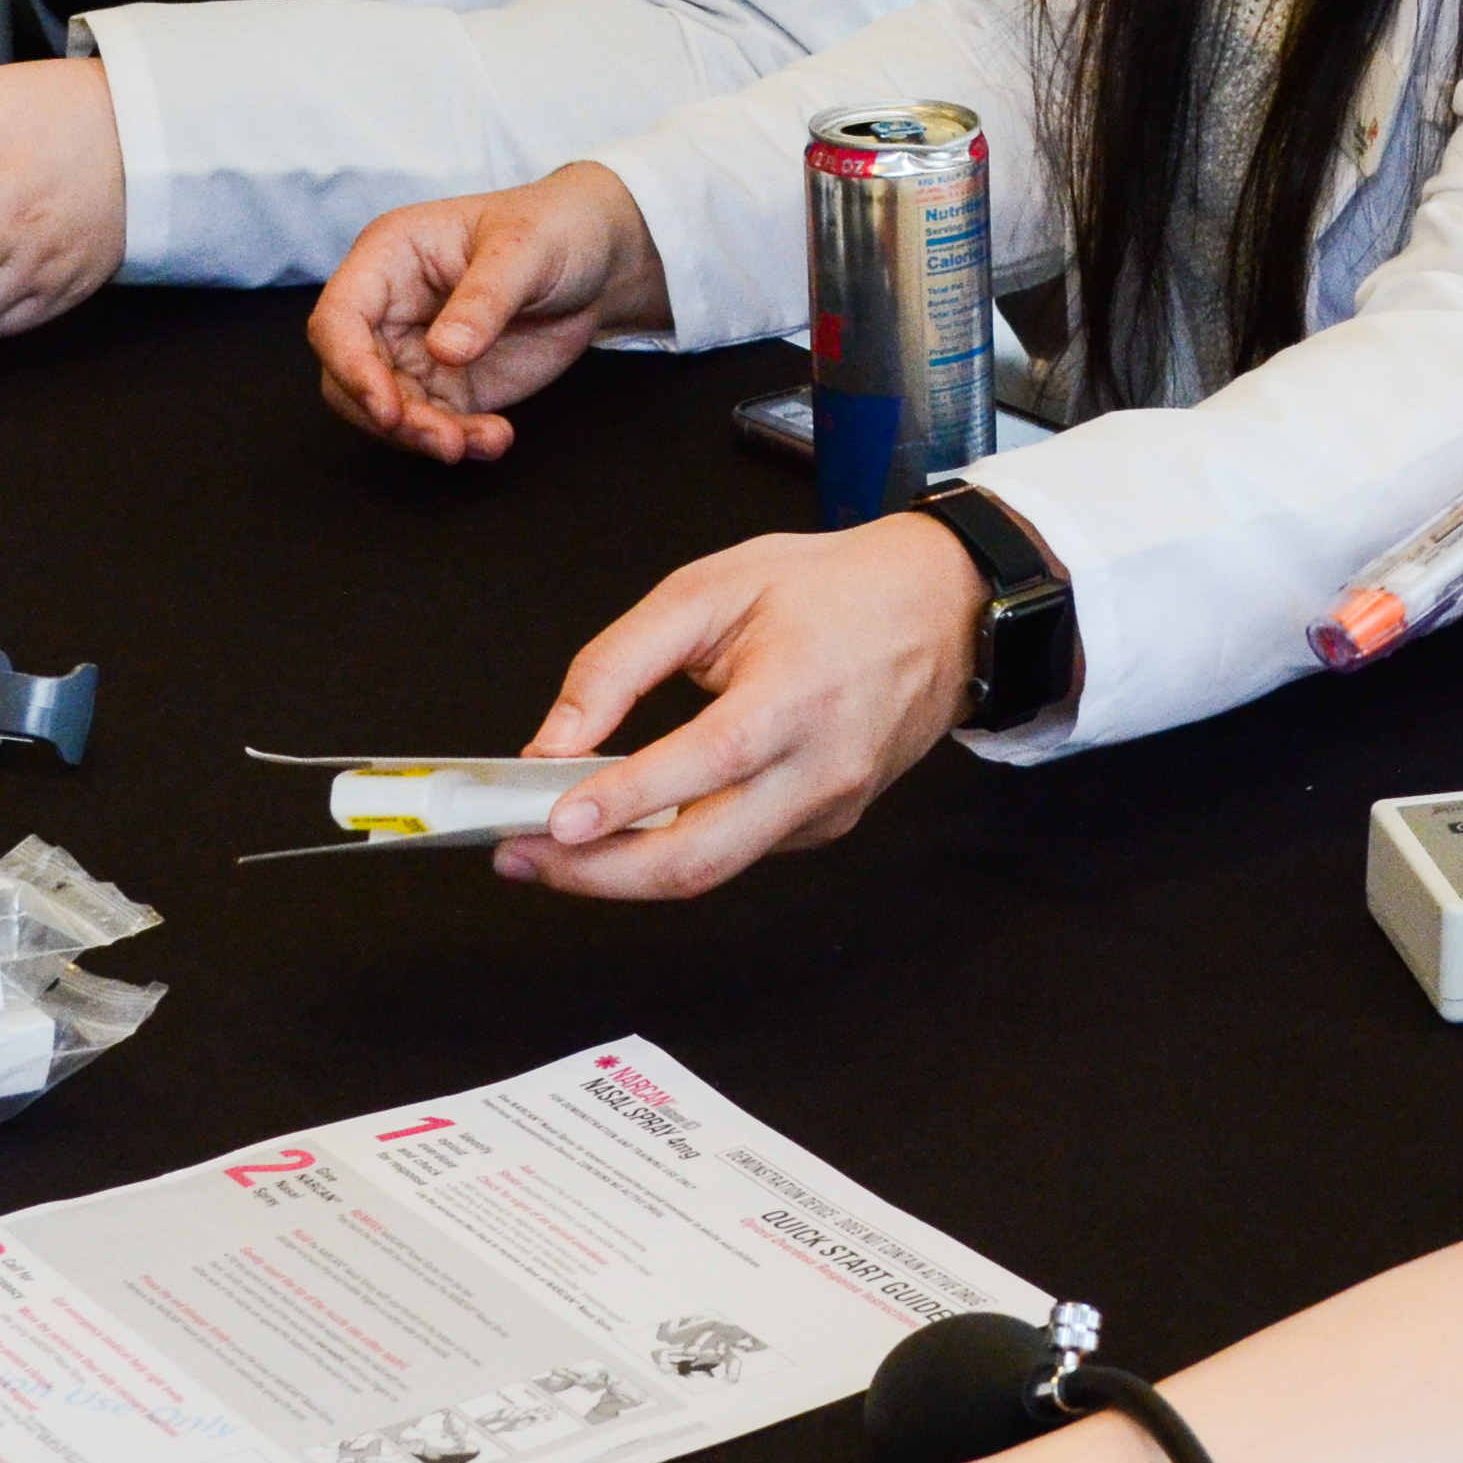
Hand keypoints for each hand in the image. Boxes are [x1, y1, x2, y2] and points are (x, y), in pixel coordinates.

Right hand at [308, 164, 668, 463]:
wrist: (597, 259)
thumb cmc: (553, 228)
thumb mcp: (523, 250)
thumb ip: (483, 298)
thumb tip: (444, 352)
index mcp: (387, 258)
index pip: (337, 320)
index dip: (350, 367)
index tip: (388, 409)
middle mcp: (388, 308)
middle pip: (351, 377)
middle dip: (392, 417)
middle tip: (445, 441)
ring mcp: (415, 351)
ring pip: (389, 410)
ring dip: (427, 437)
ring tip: (486, 440)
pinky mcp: (449, 385)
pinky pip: (434, 424)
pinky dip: (461, 440)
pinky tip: (496, 439)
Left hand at [496, 511, 989, 899]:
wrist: (943, 609)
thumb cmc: (832, 589)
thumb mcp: (710, 589)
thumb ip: (620, 662)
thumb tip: (555, 740)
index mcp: (797, 694)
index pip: (704, 762)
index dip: (623, 801)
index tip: (548, 824)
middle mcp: (821, 767)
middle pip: (701, 857)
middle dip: (596, 874)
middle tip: (520, 858)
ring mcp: (828, 807)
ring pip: (713, 870)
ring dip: (622, 873)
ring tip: (552, 851)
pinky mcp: (826, 825)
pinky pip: (738, 853)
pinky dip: (671, 851)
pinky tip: (626, 830)